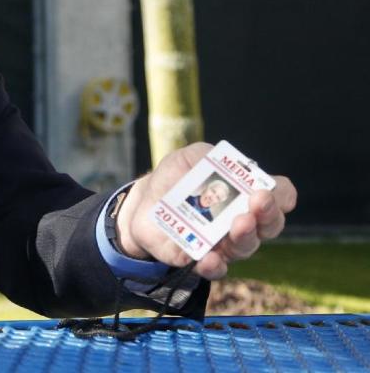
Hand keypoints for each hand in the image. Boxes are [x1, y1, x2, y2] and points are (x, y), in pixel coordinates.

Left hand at [115, 142, 296, 279]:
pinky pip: (215, 269)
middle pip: (270, 225)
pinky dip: (215, 265)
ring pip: (246, 246)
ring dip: (244, 237)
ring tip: (237, 224)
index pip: (279, 196)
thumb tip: (226, 163)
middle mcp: (243, 220)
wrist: (144, 203)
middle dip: (267, 215)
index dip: (280, 196)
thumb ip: (208, 155)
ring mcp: (225, 243)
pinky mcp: (201, 259)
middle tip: (257, 205)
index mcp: (246, 193)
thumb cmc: (175, 178)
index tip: (266, 191)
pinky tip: (209, 258)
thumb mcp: (189, 158)